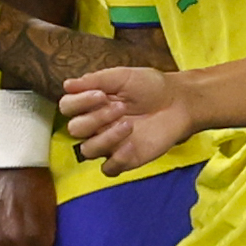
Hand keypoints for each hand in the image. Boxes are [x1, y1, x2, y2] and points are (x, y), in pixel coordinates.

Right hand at [61, 66, 195, 175]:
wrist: (178, 102)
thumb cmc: (150, 87)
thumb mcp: (123, 76)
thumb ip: (95, 80)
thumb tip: (67, 85)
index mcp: (91, 104)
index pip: (67, 107)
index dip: (78, 103)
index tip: (101, 94)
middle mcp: (96, 125)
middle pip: (74, 130)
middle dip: (95, 118)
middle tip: (119, 108)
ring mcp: (109, 144)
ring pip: (88, 151)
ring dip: (105, 138)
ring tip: (128, 125)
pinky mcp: (125, 159)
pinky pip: (108, 169)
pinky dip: (117, 159)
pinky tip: (132, 145)